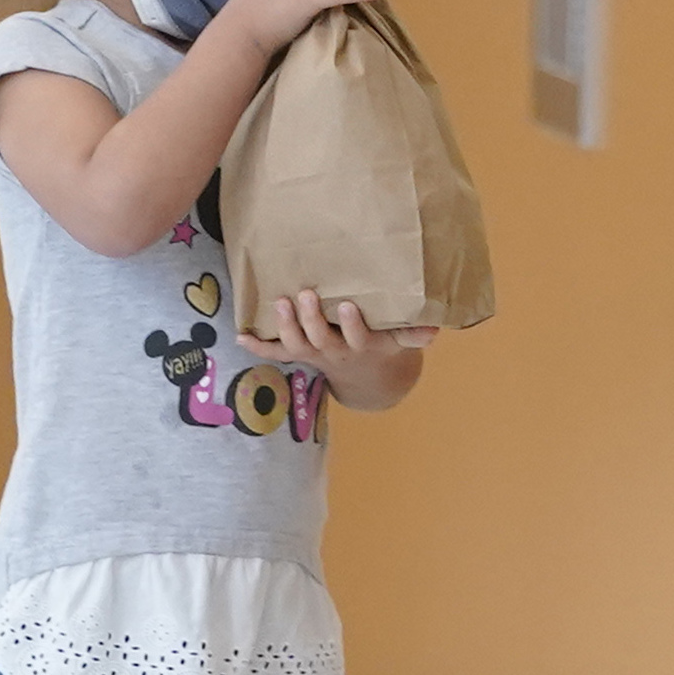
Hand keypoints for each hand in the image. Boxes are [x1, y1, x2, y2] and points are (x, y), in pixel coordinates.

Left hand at [238, 289, 434, 412]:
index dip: (351, 325)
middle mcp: (335, 352)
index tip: (347, 305)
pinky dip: (256, 346)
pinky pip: (274, 354)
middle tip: (305, 295)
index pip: (358, 338)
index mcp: (362, 347)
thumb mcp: (402, 341)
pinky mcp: (298, 354)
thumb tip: (434, 329)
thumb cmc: (384, 345)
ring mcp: (314, 354)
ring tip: (279, 302)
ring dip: (285, 326)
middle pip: (320, 340)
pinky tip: (240, 335)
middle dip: (311, 319)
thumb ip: (414, 334)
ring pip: (296, 346)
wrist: (366, 379)